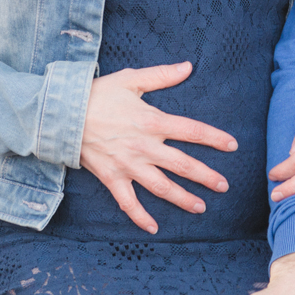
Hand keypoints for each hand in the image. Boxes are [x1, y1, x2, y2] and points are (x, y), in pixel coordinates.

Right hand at [80, 62, 237, 233]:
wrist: (62, 114)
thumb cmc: (98, 94)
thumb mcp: (131, 79)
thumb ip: (162, 75)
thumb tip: (189, 66)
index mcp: (152, 121)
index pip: (192, 131)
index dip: (214, 138)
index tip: (232, 146)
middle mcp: (144, 147)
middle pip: (182, 165)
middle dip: (206, 176)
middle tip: (224, 186)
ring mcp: (128, 165)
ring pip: (161, 187)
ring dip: (183, 199)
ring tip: (200, 207)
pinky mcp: (112, 178)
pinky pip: (128, 202)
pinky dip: (140, 217)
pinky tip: (154, 228)